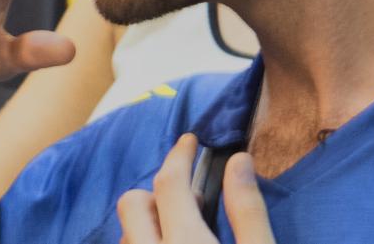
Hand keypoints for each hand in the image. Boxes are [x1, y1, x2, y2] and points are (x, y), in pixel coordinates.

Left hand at [118, 134, 276, 243]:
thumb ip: (247, 210)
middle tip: (189, 202)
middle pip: (131, 203)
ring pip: (126, 230)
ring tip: (182, 232)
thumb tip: (238, 161)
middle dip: (157, 192)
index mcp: (186, 241)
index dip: (180, 155)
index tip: (190, 141)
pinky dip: (144, 241)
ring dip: (149, 221)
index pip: (169, 182)